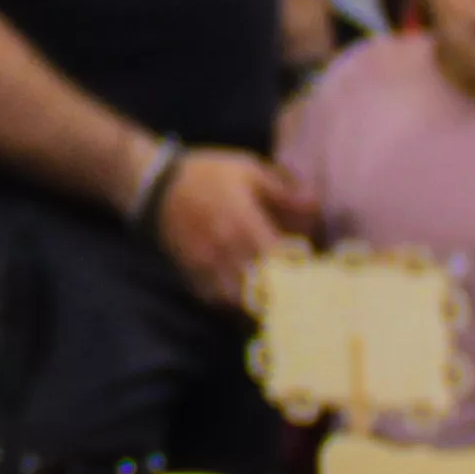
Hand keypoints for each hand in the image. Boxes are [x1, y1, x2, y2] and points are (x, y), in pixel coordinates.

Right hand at [151, 147, 312, 307]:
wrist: (157, 186)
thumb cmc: (208, 175)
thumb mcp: (249, 170)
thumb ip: (284, 191)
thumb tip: (316, 205)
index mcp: (244, 223)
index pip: (279, 260)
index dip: (299, 271)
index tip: (313, 271)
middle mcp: (226, 250)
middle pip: (261, 287)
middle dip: (282, 292)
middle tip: (300, 291)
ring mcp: (207, 267)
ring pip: (239, 301)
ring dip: (258, 301)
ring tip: (274, 298)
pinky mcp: (193, 275)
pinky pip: (217, 301)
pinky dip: (234, 303)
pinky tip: (246, 296)